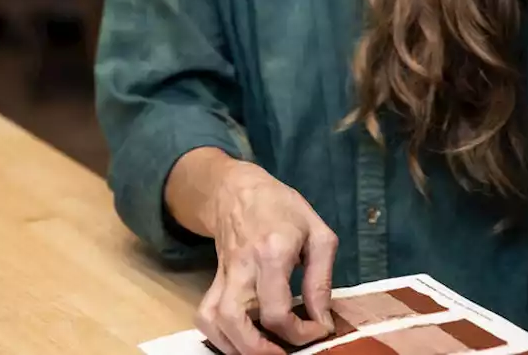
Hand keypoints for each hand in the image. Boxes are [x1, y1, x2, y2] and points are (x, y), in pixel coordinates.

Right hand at [194, 159, 338, 354]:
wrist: (237, 189)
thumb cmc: (282, 208)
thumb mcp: (318, 234)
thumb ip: (322, 279)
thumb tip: (322, 319)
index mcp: (273, 253)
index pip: (277, 310)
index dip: (300, 332)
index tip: (318, 329)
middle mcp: (243, 268)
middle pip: (236, 321)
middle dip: (259, 350)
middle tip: (284, 354)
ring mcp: (223, 275)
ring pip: (214, 321)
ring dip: (235, 347)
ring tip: (263, 352)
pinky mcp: (213, 281)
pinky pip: (205, 315)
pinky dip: (218, 336)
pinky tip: (241, 342)